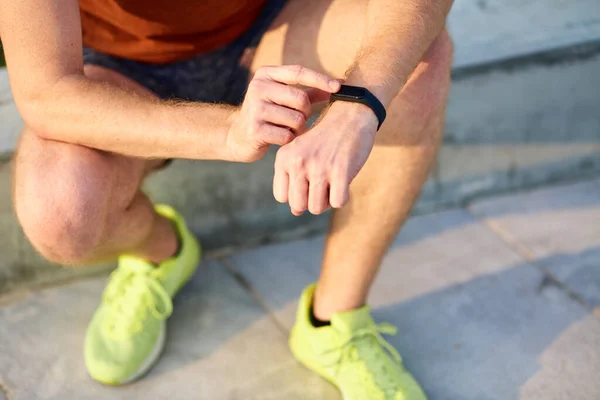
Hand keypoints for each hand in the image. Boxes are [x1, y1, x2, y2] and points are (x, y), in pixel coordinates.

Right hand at [226, 65, 340, 161]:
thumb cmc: (269, 114)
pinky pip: (287, 136)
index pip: (298, 72)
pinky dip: (289, 140)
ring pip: (296, 120)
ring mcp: (255, 109)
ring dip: (298, 129)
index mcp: (266, 75)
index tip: (339, 87)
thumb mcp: (285, 98)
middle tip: (299, 119)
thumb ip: (310, 91)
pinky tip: (280, 138)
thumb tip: (340, 84)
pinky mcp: (254, 130)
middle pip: (300, 99)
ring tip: (287, 129)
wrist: (236, 135)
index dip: (320, 79)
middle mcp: (258, 87)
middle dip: (306, 113)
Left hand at [273, 101, 378, 214]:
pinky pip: (338, 202)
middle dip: (311, 201)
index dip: (296, 195)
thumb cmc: (326, 137)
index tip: (308, 182)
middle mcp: (298, 162)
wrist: (351, 113)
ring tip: (333, 183)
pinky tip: (344, 182)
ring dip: (327, 201)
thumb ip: (294, 178)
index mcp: (284, 157)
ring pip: (316, 208)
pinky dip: (343, 197)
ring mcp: (319, 167)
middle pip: (298, 206)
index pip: (281, 197)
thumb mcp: (301, 151)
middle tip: (323, 186)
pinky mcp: (340, 171)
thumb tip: (295, 212)